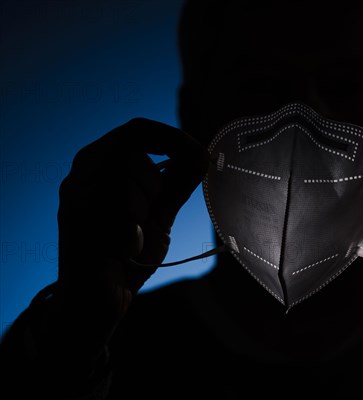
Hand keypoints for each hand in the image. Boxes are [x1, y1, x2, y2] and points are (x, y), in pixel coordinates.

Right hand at [55, 118, 206, 330]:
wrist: (97, 301)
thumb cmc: (128, 254)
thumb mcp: (159, 214)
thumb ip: (176, 184)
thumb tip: (201, 155)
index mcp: (102, 164)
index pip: (137, 130)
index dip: (173, 138)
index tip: (199, 155)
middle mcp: (82, 172)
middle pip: (132, 148)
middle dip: (154, 183)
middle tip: (147, 215)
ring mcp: (74, 193)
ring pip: (123, 175)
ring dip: (140, 209)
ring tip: (131, 234)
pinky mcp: (73, 219)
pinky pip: (118, 210)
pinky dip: (132, 234)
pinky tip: (123, 251)